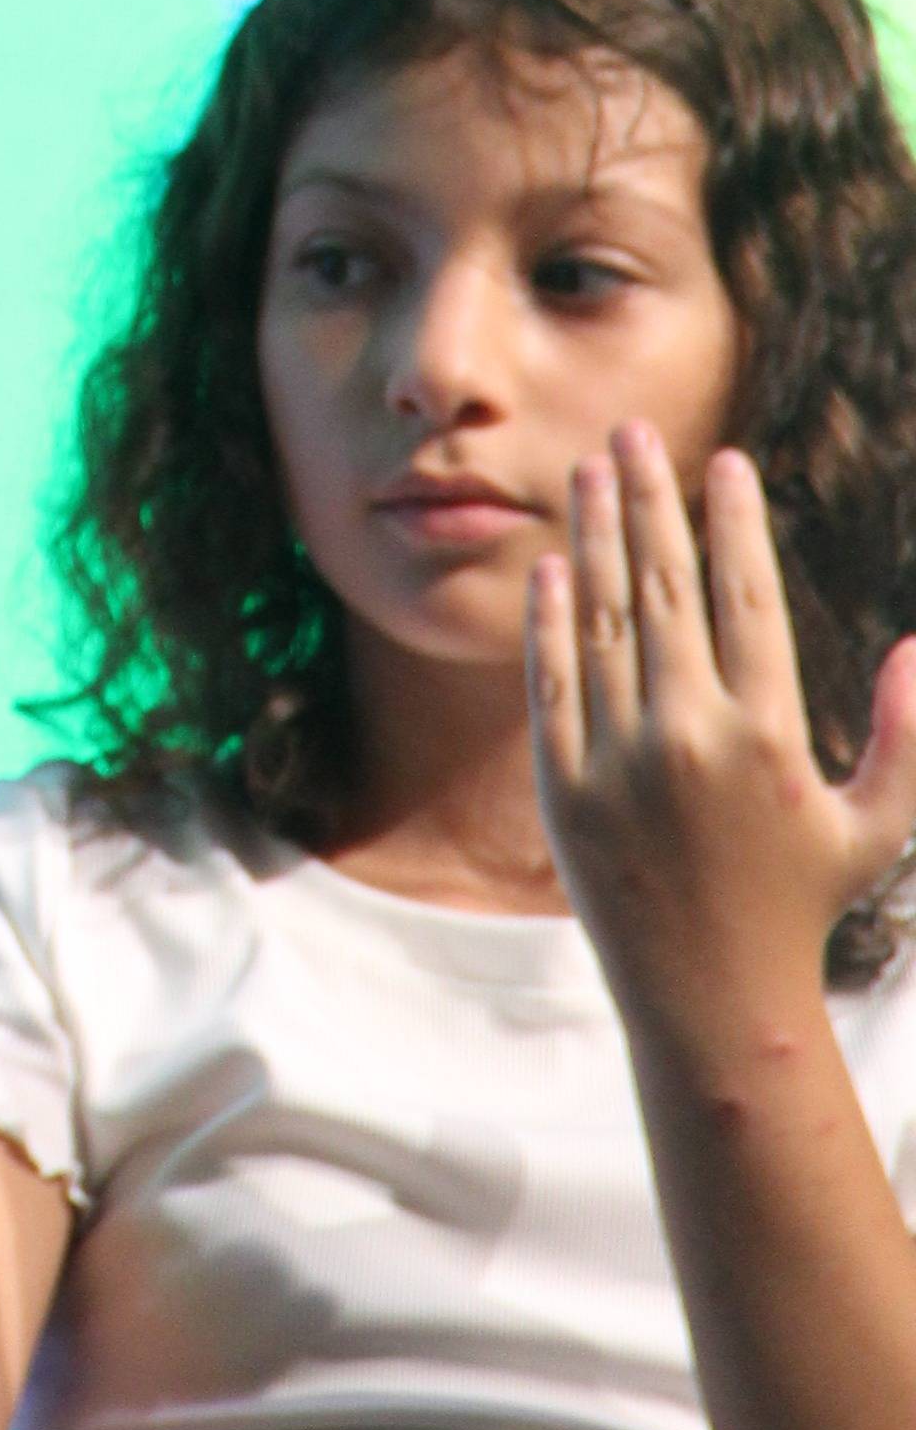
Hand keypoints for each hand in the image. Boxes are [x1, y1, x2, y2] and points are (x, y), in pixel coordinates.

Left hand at [532, 421, 915, 1071]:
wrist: (712, 999)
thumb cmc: (801, 905)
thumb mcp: (875, 827)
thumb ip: (904, 738)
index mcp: (765, 737)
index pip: (745, 597)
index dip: (733, 521)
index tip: (723, 460)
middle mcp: (686, 737)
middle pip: (663, 586)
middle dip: (648, 498)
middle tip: (636, 431)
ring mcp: (617, 758)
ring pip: (601, 618)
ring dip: (592, 536)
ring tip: (589, 470)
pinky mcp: (563, 784)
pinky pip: (554, 680)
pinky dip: (549, 617)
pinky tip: (550, 563)